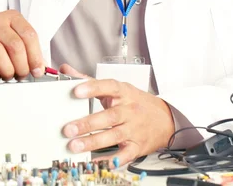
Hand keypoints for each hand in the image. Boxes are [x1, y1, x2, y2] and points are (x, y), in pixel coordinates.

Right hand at [0, 10, 45, 82]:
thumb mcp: (12, 35)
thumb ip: (28, 49)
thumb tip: (41, 67)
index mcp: (10, 17)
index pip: (29, 35)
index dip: (36, 56)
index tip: (38, 70)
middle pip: (15, 46)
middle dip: (23, 66)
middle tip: (22, 75)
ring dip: (8, 72)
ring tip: (9, 75)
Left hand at [60, 64, 174, 166]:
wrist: (165, 119)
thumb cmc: (136, 103)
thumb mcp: (117, 89)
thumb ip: (90, 81)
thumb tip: (67, 70)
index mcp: (124, 93)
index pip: (109, 87)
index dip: (93, 88)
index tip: (76, 91)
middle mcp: (129, 110)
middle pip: (109, 116)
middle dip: (87, 123)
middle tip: (68, 129)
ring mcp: (134, 129)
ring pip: (113, 136)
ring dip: (93, 142)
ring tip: (74, 145)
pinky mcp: (137, 147)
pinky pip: (123, 155)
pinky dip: (110, 160)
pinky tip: (95, 161)